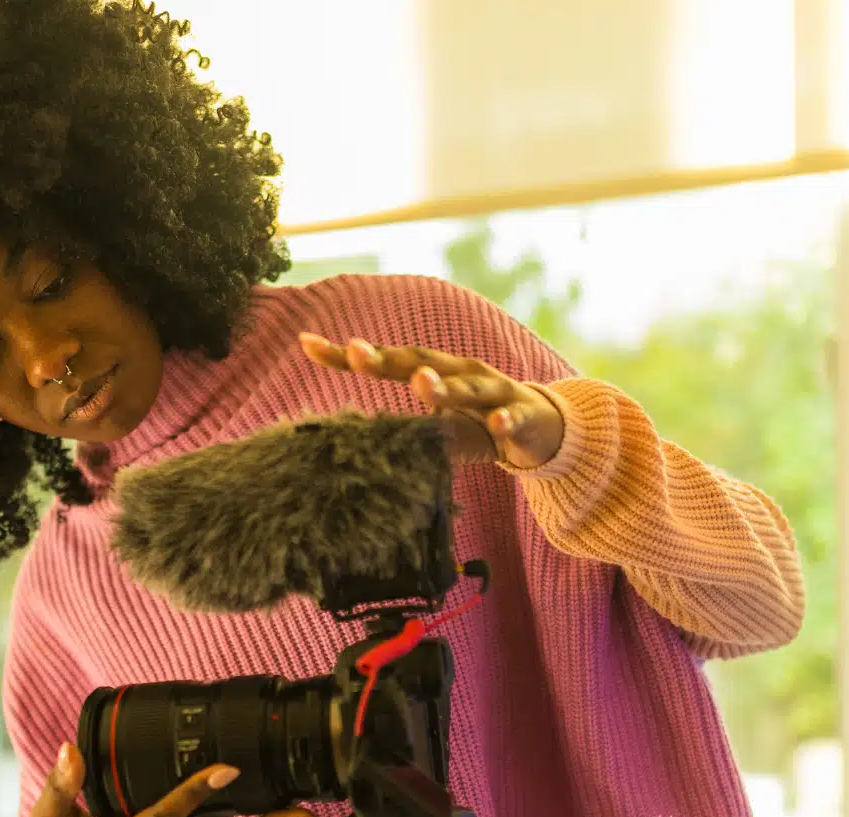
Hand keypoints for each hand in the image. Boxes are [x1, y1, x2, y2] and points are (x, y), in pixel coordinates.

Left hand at [299, 333, 564, 468]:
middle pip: (421, 362)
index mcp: (435, 372)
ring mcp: (493, 391)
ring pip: (466, 388)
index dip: (348, 356)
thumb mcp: (433, 425)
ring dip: (444, 387)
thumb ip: (398, 429)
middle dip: (388, 359)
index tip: (306, 343)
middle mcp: (460, 372)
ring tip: (421, 385)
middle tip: (356, 354)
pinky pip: (511, 418)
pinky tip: (495, 425)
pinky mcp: (522, 414)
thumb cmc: (478, 423)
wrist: (542, 429)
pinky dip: (504, 421)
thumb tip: (346, 443)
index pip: (386, 361)